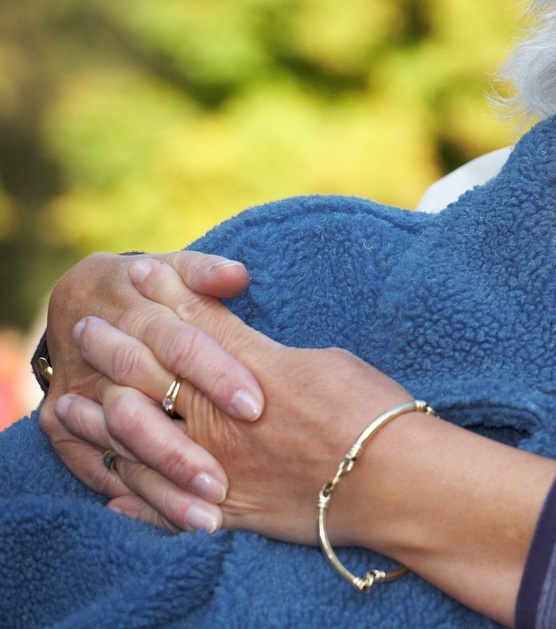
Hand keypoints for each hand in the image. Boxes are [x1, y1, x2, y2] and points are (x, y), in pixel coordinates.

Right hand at [39, 252, 260, 522]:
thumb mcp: (176, 269)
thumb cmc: (151, 286)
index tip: (255, 406)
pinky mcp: (62, 426)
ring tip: (209, 519)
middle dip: (184, 449)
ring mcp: (77, 396)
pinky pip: (98, 470)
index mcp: (138, 314)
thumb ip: (207, 272)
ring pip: (121, 448)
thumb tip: (237, 275)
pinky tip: (178, 524)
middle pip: (144, 408)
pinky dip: (139, 500)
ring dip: (164, 487)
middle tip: (225, 484)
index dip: (217, 375)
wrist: (81, 301)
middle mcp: (102, 359)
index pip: (181, 346)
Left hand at [55, 258, 411, 544]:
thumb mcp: (321, 362)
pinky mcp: (228, 510)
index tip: (134, 276)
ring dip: (98, 419)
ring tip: (70, 405)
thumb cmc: (372, 412)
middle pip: (148, 376)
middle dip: (114, 348)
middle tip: (88, 328)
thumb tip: (242, 348)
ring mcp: (217, 467)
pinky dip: (133, 499)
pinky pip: (163, 509)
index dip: (159, 298)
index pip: (188, 326)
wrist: (394, 480)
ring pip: (136, 442)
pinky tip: (113, 490)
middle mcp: (218, 419)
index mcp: (247, 374)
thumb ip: (269, 355)